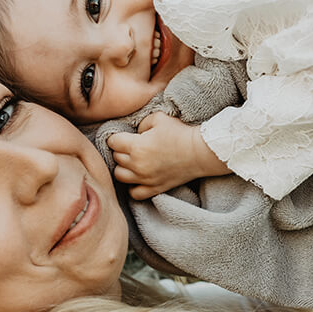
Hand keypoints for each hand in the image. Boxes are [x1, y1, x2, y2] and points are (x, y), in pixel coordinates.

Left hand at [106, 112, 229, 199]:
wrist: (200, 152)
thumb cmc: (180, 132)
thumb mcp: (158, 118)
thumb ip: (140, 123)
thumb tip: (134, 132)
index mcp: (136, 146)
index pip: (112, 142)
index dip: (116, 137)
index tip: (123, 136)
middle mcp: (137, 165)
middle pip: (116, 158)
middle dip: (120, 150)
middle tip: (130, 146)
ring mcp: (145, 179)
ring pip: (120, 176)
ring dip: (123, 168)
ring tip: (132, 161)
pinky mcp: (155, 188)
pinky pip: (134, 193)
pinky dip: (133, 186)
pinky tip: (138, 178)